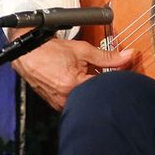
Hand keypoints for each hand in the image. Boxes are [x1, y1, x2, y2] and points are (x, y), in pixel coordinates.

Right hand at [11, 36, 135, 110]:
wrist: (26, 54)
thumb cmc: (49, 51)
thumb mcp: (82, 50)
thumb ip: (107, 56)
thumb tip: (127, 56)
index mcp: (74, 85)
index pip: (106, 85)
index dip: (117, 75)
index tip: (121, 68)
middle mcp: (67, 98)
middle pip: (96, 95)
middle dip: (103, 84)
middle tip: (100, 71)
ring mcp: (60, 103)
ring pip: (85, 99)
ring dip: (90, 88)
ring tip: (85, 75)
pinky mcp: (56, 105)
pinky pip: (74, 101)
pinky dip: (79, 92)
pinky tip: (77, 81)